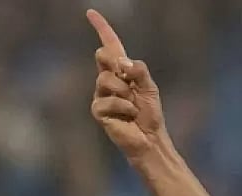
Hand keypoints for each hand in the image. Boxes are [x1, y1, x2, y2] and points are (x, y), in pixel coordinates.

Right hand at [86, 9, 165, 158]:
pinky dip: (124, 107)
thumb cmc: (150, 113)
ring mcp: (101, 95)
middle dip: (116, 64)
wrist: (150, 138)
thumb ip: (139, 70)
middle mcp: (108, 80)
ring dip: (125, 92)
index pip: (110, 46)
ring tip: (133, 106)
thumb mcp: (149, 86)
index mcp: (122, 72)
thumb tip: (122, 62)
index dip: (102, 29)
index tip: (91, 13)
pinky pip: (108, 100)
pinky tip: (129, 116)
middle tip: (129, 82)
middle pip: (103, 55)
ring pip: (105, 79)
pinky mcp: (99, 110)